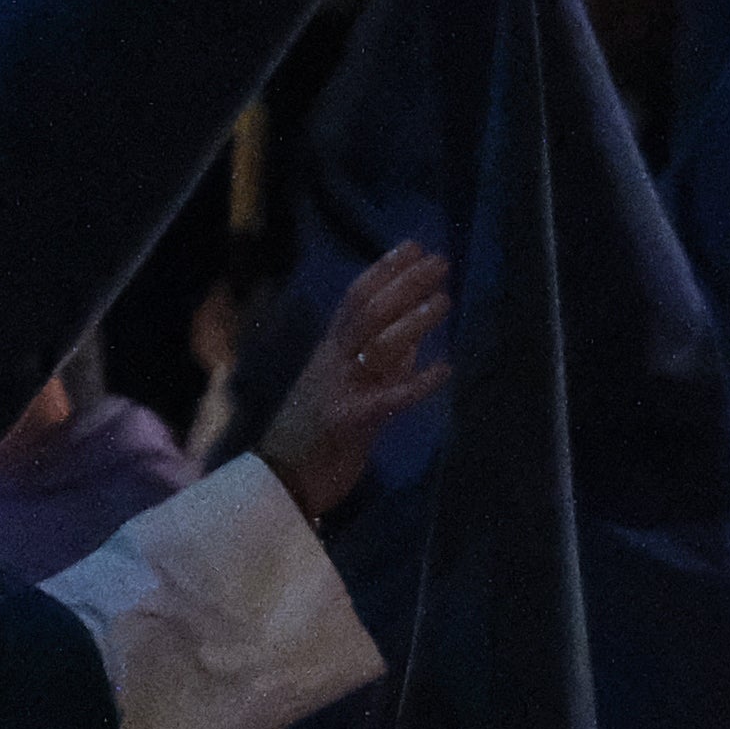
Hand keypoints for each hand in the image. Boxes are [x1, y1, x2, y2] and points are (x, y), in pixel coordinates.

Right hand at [258, 243, 451, 515]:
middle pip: (368, 312)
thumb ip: (380, 363)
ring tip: (445, 301)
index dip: (385, 271)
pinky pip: (390, 398)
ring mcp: (341, 389)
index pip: (356, 300)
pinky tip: (446, 370)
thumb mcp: (349, 388)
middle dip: (404, 284)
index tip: (414, 247)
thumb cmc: (316, 436)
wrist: (282, 481)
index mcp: (330, 352)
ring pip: (376, 344)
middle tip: (439, 262)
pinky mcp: (351, 420)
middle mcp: (333, 363)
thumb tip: (414, 334)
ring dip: (413, 321)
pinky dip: (419, 383)